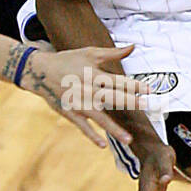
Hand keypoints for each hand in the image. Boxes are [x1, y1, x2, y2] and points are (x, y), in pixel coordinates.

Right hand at [19, 44, 148, 147]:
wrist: (41, 71)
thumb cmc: (69, 60)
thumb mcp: (90, 53)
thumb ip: (113, 53)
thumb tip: (133, 46)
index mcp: (94, 74)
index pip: (117, 81)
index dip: (134, 85)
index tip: (149, 89)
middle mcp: (88, 90)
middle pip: (112, 98)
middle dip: (129, 102)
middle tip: (145, 106)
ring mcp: (79, 103)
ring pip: (99, 118)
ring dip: (114, 129)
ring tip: (128, 139)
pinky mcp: (70, 113)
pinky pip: (82, 126)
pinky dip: (92, 135)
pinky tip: (102, 144)